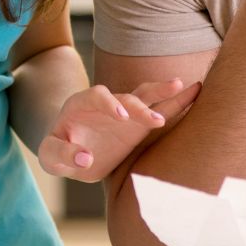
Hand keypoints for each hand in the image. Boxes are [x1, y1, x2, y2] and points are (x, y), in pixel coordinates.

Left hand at [39, 79, 200, 180]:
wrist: (71, 148)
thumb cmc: (58, 150)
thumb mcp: (49, 155)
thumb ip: (61, 155)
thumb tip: (85, 158)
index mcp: (81, 104)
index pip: (95, 95)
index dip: (108, 103)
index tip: (121, 117)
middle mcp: (106, 103)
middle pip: (125, 95)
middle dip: (141, 104)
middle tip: (155, 119)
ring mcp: (125, 111)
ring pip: (145, 97)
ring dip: (163, 93)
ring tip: (185, 87)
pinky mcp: (138, 124)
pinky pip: (160, 110)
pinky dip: (176, 103)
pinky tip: (195, 93)